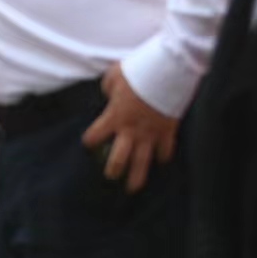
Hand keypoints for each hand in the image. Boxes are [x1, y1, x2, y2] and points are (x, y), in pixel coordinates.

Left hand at [82, 61, 180, 193]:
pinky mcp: (168, 132)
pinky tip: (161, 162)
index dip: (90, 140)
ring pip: (142, 163)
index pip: (95, 135)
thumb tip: (109, 94)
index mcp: (115, 116)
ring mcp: (150, 134)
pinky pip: (165, 151)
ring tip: (132, 188)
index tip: (88, 142)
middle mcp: (131, 130)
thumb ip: (109, 88)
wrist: (168, 70)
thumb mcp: (114, 75)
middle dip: (113, 170)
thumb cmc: (139, 70)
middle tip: (110, 176)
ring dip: (137, 177)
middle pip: (118, 158)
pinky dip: (163, 157)